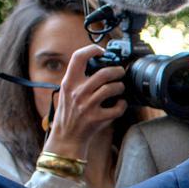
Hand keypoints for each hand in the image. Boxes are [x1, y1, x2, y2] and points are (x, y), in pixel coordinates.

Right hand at [42, 44, 126, 160]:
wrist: (66, 137)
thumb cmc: (69, 112)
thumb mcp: (67, 92)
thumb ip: (78, 78)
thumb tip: (98, 62)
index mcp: (69, 83)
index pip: (78, 57)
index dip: (92, 50)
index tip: (101, 51)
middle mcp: (78, 92)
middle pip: (104, 73)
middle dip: (117, 71)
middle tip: (120, 72)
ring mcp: (88, 106)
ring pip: (112, 88)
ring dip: (120, 87)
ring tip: (120, 88)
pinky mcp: (97, 119)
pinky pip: (117, 108)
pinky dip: (122, 105)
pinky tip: (120, 104)